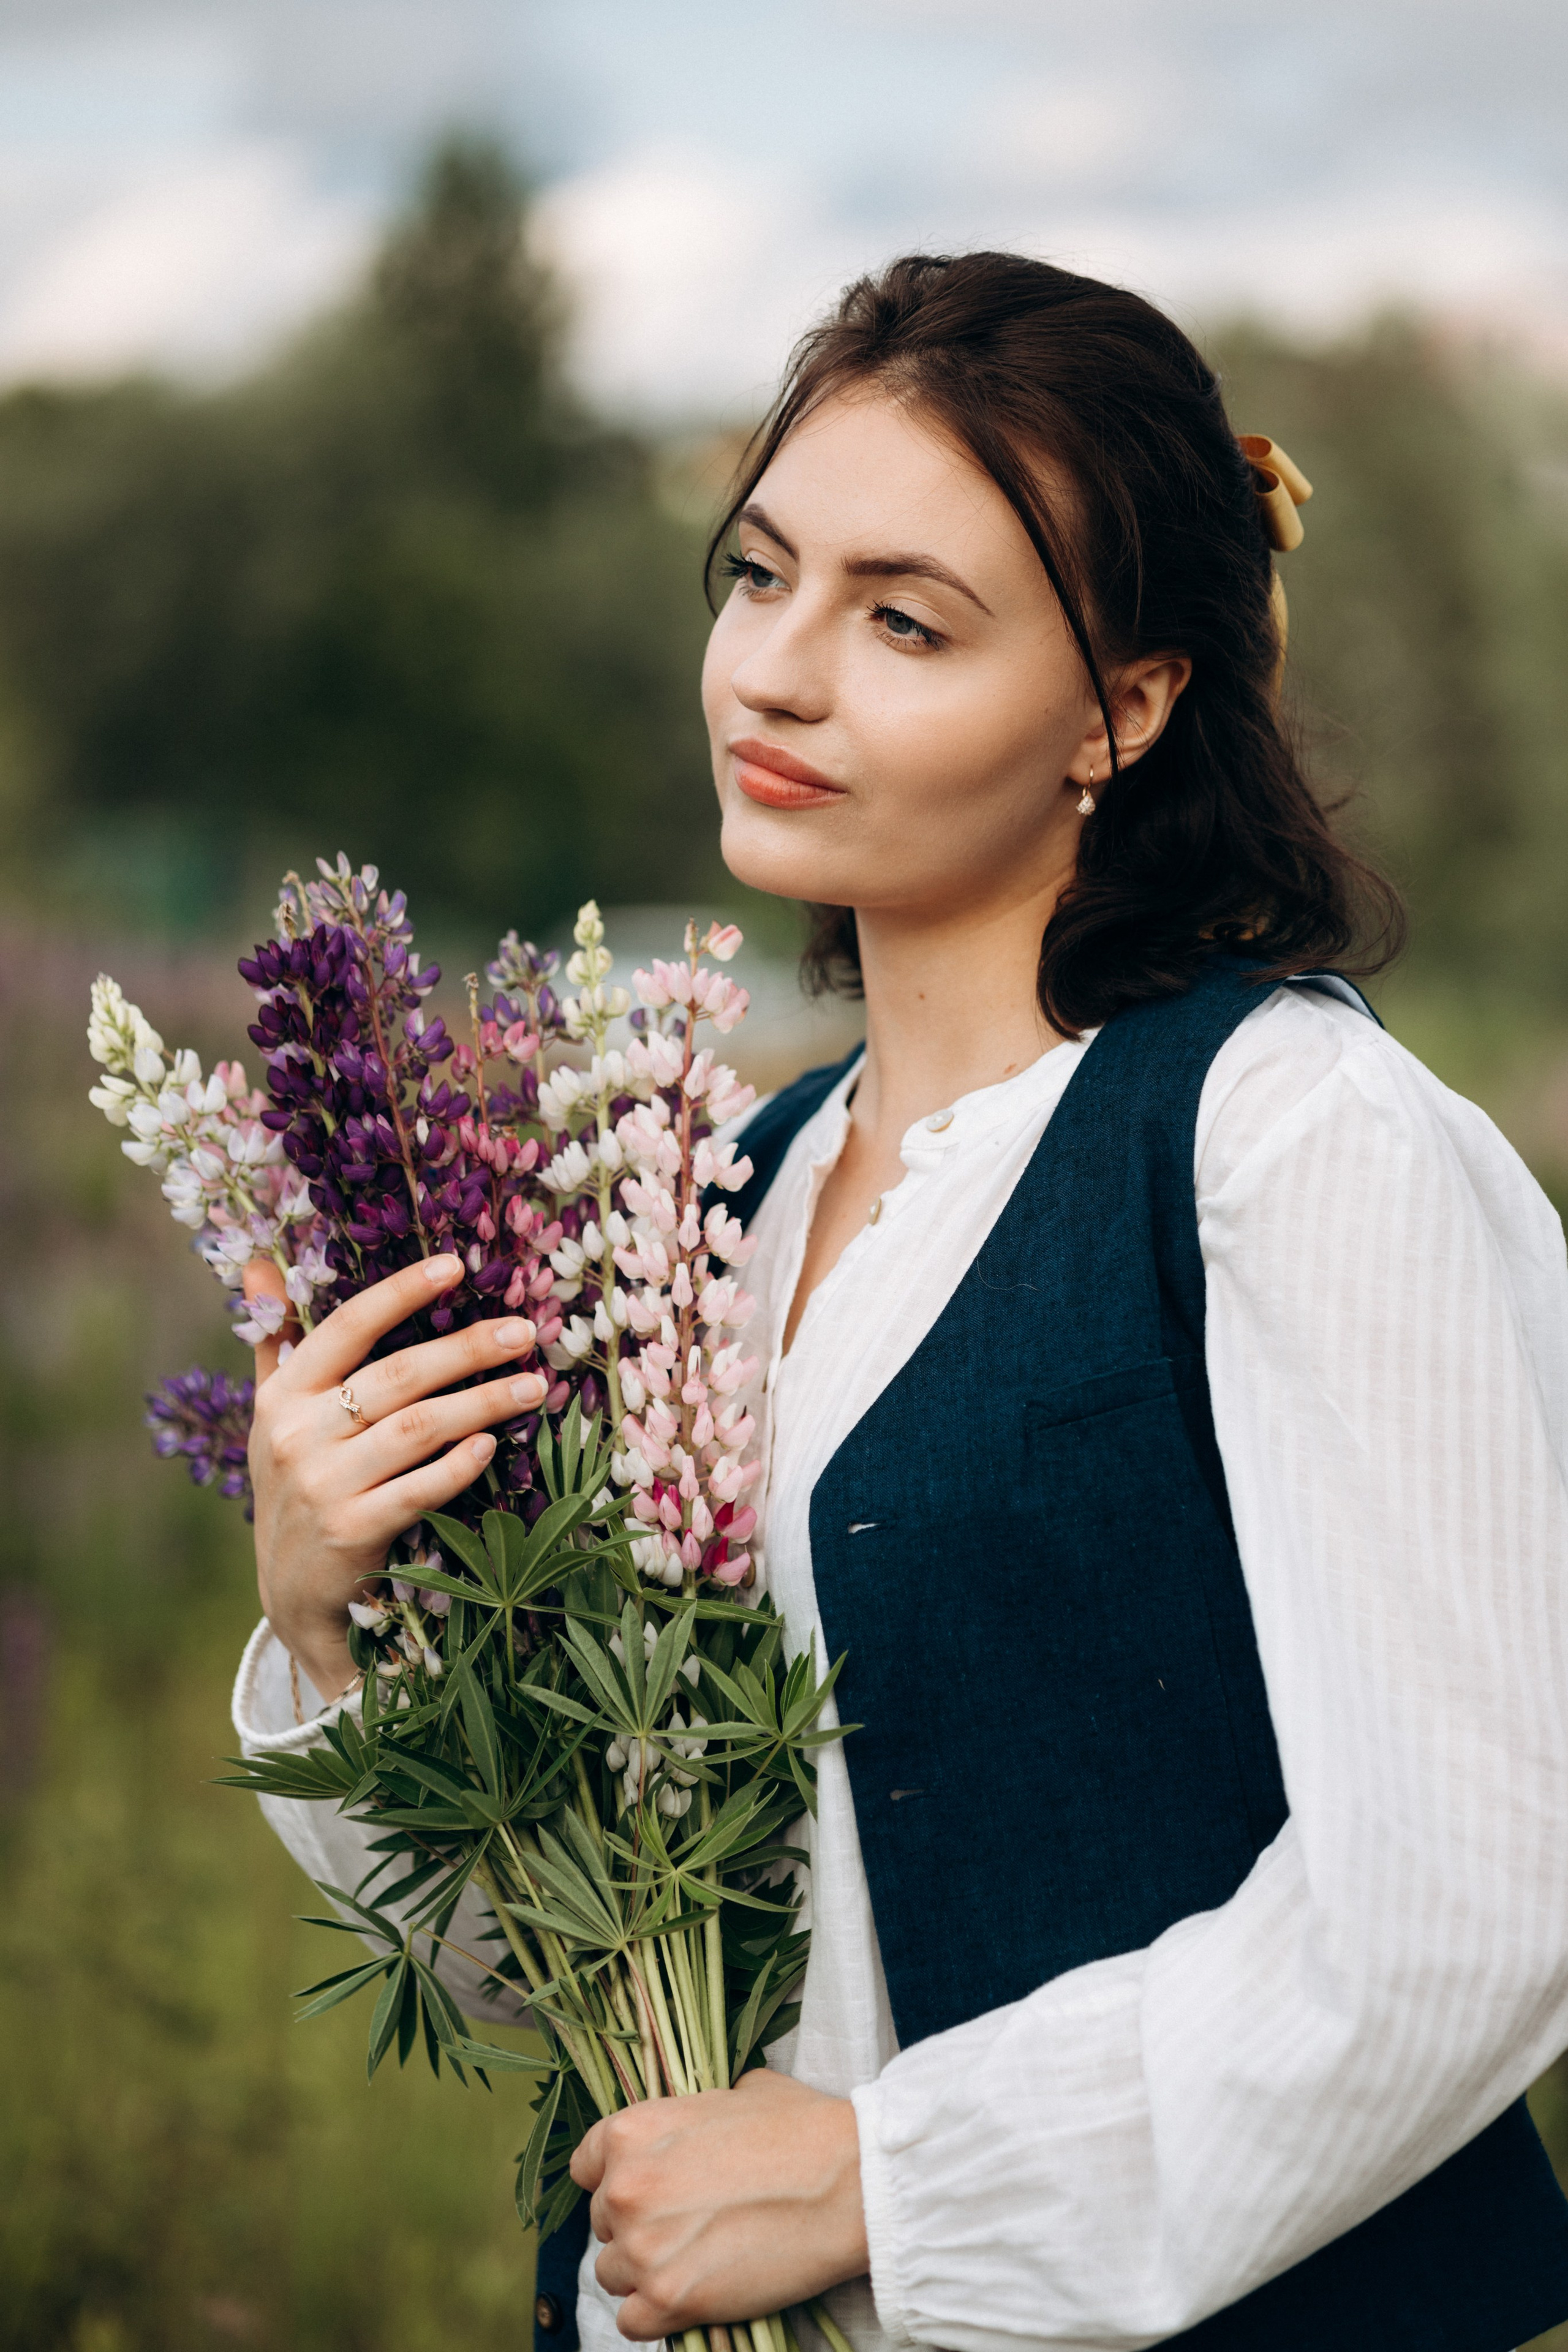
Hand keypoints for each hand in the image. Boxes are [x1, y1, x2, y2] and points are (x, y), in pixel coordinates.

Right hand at [243, 1254, 547, 1700]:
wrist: (289, 1594)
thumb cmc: (293, 1487)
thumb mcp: (272, 1414)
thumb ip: (274, 1340)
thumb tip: (259, 1264)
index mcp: (282, 1396)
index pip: (345, 1328)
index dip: (399, 1293)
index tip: (453, 1267)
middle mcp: (297, 1435)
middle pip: (396, 1376)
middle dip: (466, 1349)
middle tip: (523, 1333)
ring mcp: (324, 1486)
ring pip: (417, 1429)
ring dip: (481, 1402)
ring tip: (534, 1387)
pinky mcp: (353, 1533)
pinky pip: (418, 1489)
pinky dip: (458, 1465)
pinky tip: (492, 1444)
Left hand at [570, 2069, 868, 2340]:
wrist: (849, 2183)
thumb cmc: (802, 2130)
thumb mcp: (738, 2094)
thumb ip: (694, 2115)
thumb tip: (696, 2131)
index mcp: (633, 2131)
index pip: (586, 2166)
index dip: (617, 2177)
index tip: (647, 2190)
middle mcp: (625, 2188)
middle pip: (604, 2221)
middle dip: (639, 2224)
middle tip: (688, 2225)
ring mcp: (643, 2248)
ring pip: (612, 2273)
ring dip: (645, 2271)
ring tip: (694, 2260)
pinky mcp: (669, 2300)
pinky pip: (632, 2322)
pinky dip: (657, 2314)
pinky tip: (693, 2294)